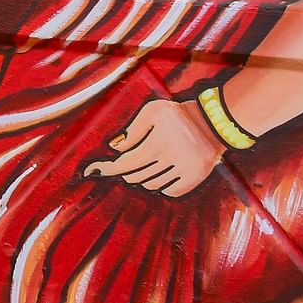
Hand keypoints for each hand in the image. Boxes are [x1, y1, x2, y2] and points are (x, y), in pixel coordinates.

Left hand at [83, 98, 223, 196]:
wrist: (212, 122)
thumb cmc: (177, 114)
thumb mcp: (152, 112)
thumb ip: (132, 130)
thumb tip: (114, 148)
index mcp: (157, 144)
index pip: (125, 163)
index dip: (106, 168)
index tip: (90, 171)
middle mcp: (170, 160)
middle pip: (135, 176)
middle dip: (123, 171)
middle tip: (120, 164)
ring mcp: (184, 171)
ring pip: (151, 184)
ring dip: (140, 179)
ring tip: (138, 168)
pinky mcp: (195, 178)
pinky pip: (170, 191)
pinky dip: (160, 186)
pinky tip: (157, 176)